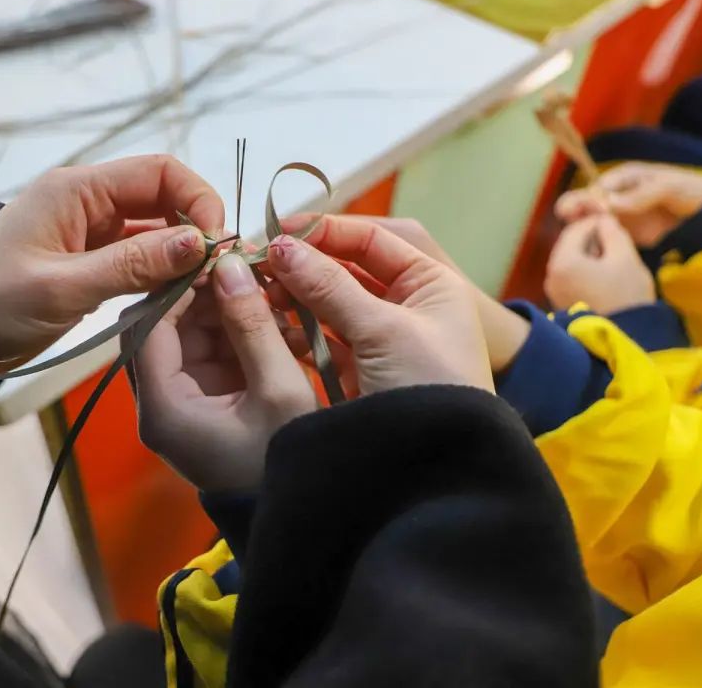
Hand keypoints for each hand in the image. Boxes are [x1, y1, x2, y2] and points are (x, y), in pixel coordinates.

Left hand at [0, 155, 223, 375]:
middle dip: (195, 229)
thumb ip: (131, 266)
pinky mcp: (93, 263)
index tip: (214, 243)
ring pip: (157, 232)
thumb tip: (198, 243)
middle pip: (165, 199)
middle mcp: (92, 203)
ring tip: (201, 289)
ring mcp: (93, 234)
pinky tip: (175, 298)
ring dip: (181, 255)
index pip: (159, 173)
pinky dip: (162, 275)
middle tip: (217, 272)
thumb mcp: (61, 287)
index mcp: (79, 190)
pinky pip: (141, 259)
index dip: (197, 199)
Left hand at [130, 253, 315, 491]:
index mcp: (163, 408)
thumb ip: (252, 324)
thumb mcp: (279, 390)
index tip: (216, 256)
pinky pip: (214, 354)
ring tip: (271, 291)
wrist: (306, 522)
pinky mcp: (208, 405)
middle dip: (206, 294)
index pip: (148, 326)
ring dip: (227, 309)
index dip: (178, 285)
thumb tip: (230, 264)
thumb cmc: (290, 464)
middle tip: (246, 265)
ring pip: (192, 337)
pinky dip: (241, 332)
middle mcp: (161, 406)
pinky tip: (278, 321)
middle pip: (166, 328)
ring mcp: (184, 406)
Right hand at [267, 217, 493, 394]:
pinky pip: (325, 341)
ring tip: (260, 294)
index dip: (324, 232)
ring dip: (296, 298)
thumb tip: (281, 248)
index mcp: (430, 284)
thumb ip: (329, 286)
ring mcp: (383, 341)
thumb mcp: (383, 330)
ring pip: (330, 306)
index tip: (277, 231)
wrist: (442, 471)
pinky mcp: (362, 373)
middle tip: (260, 264)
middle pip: (346, 271)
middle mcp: (408, 306)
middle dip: (304, 266)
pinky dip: (299, 332)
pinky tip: (271, 326)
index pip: (370, 240)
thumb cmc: (430, 389)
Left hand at [544, 213, 654, 313]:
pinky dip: (586, 270)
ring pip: (570, 261)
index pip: (575, 229)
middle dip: (591, 239)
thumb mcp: (625, 258)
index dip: (595, 221)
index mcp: (563, 262)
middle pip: (569, 245)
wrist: (625, 340)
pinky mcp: (561, 303)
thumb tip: (603, 220)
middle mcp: (550, 276)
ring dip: (590, 255)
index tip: (614, 222)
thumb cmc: (626, 296)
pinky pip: (571, 277)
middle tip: (615, 240)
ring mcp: (553, 292)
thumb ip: (613, 233)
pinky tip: (606, 276)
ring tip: (614, 258)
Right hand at [555, 162, 701, 246]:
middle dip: (572, 207)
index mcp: (622, 178)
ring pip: (585, 220)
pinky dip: (591, 242)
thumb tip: (611, 203)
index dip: (591, 197)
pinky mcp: (618, 234)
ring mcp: (614, 216)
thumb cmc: (686, 190)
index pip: (598, 187)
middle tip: (568, 216)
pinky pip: (598, 237)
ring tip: (575, 236)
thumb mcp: (668, 186)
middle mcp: (612, 196)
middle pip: (583, 201)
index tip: (594, 208)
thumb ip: (641, 194)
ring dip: (577, 227)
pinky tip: (589, 250)